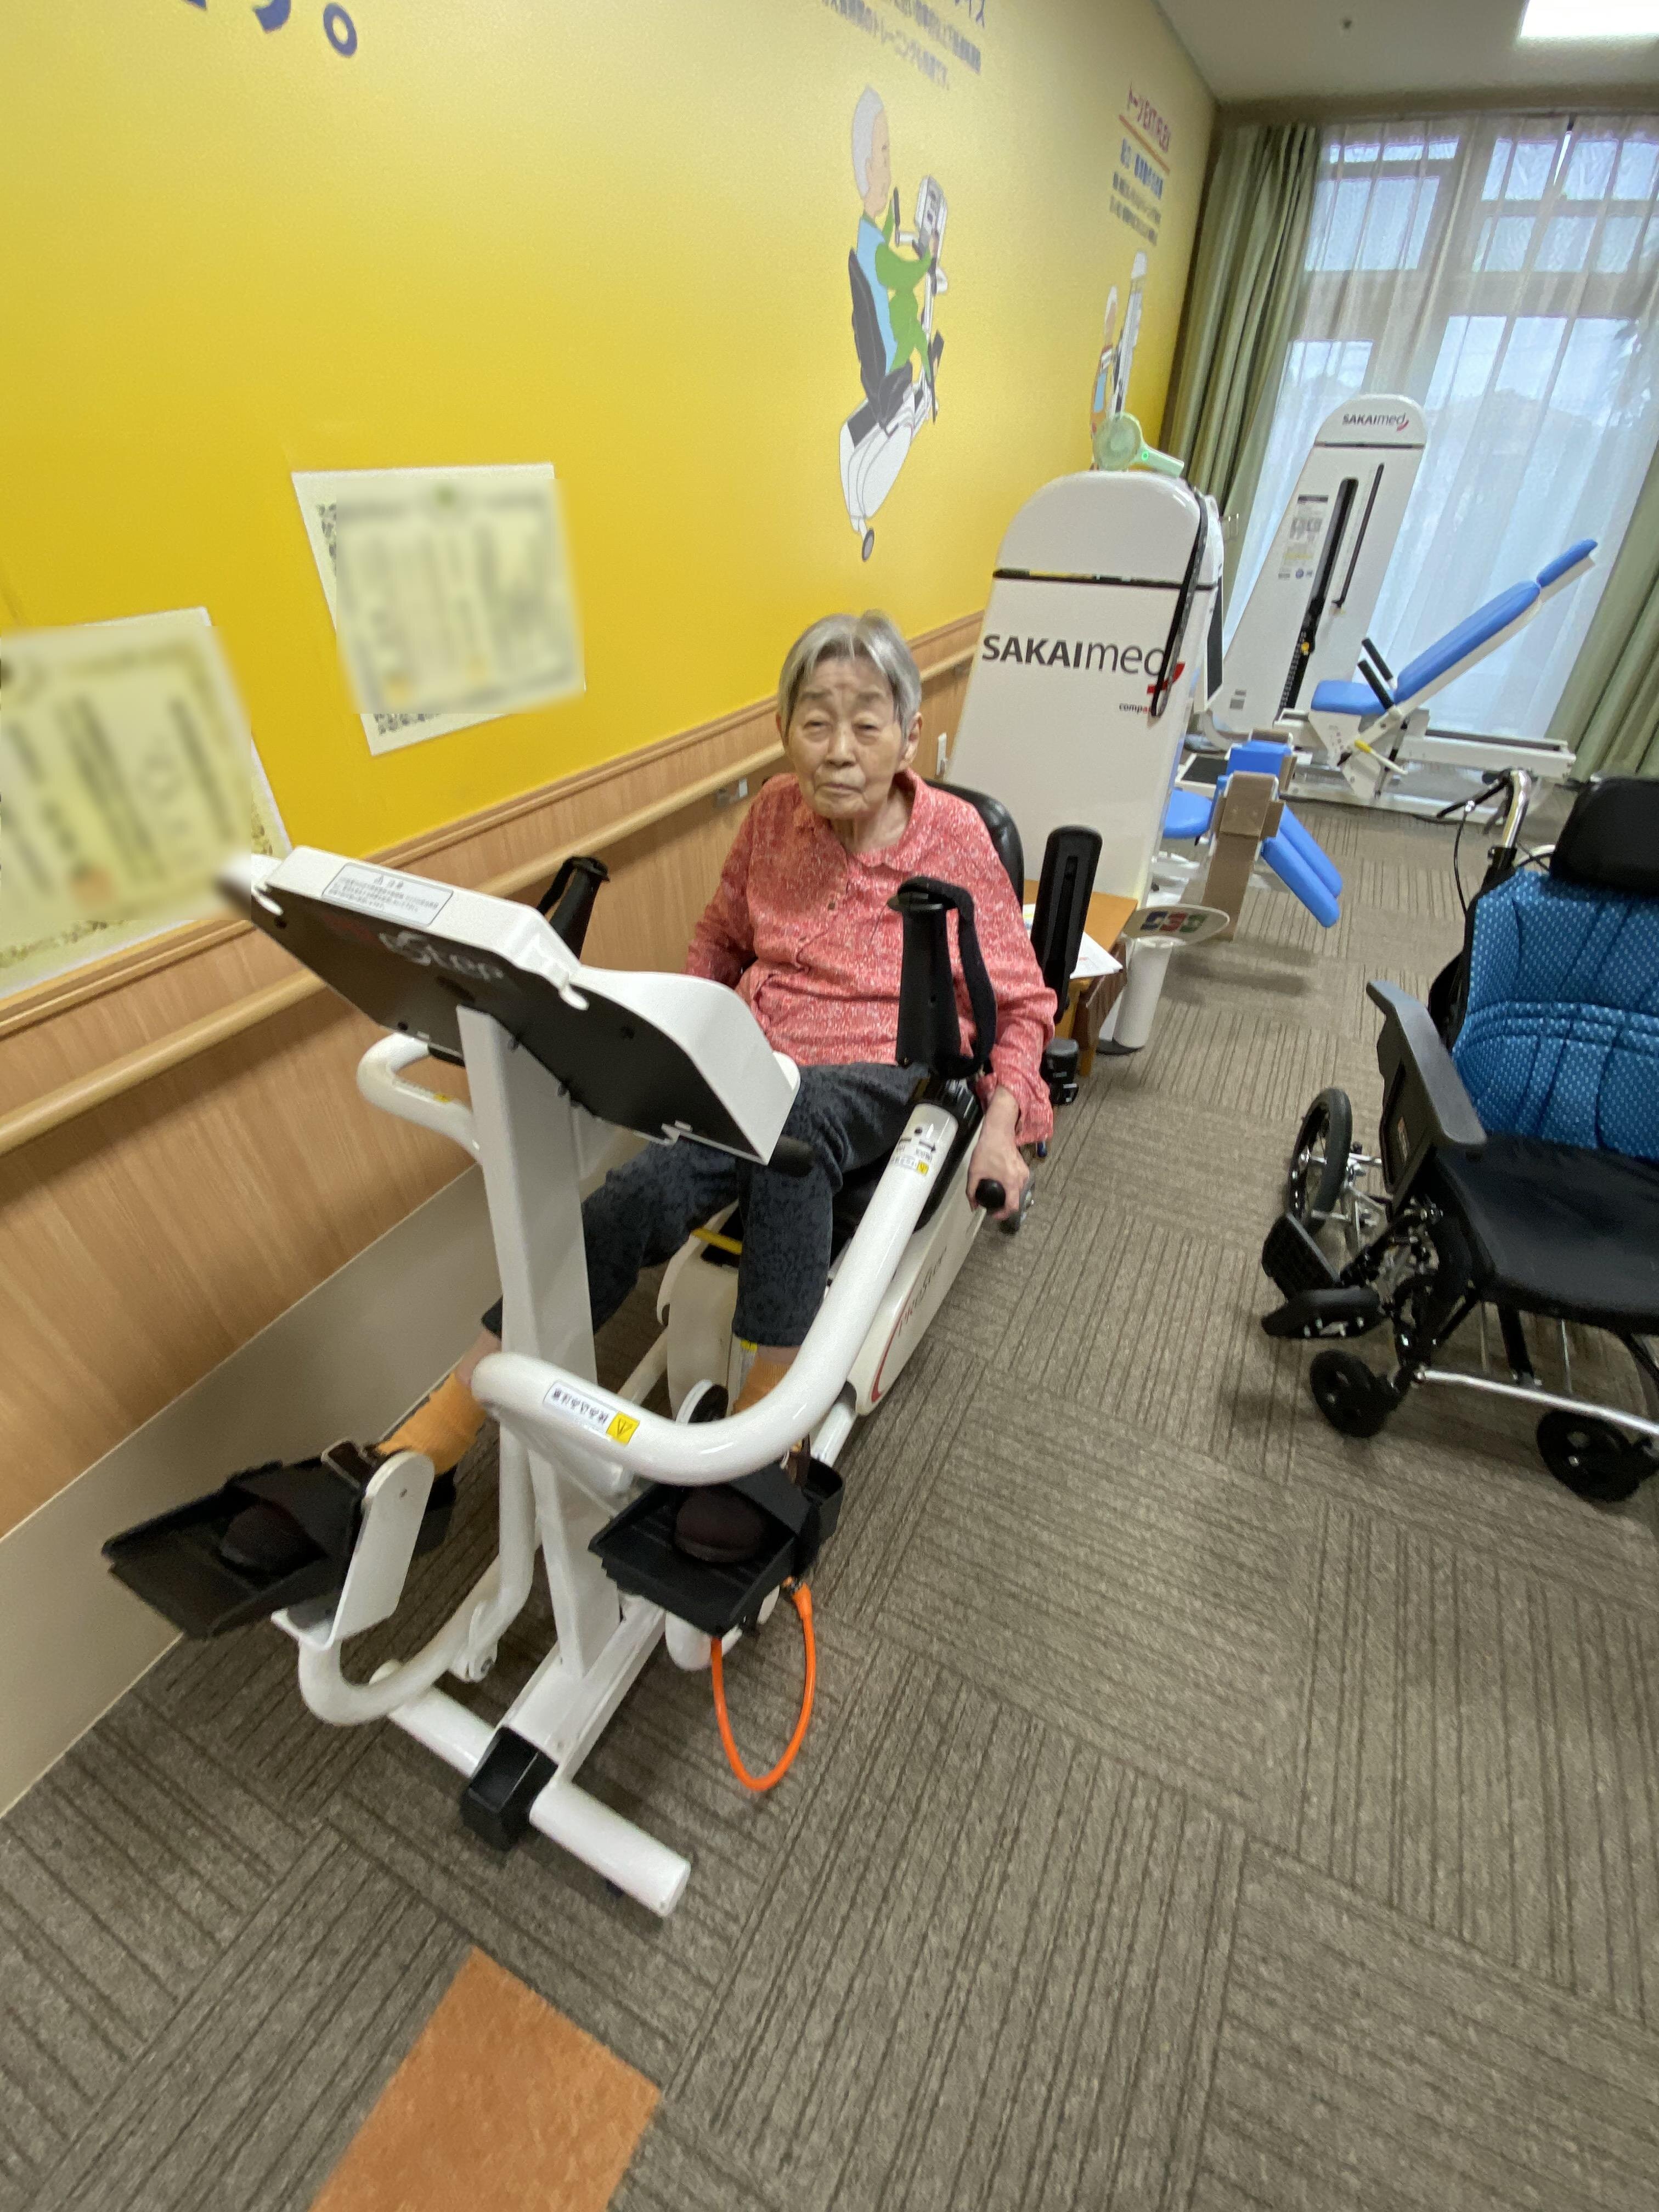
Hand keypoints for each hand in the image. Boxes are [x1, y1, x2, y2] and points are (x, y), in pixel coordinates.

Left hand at [968, 1091, 1027, 1221]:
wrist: (998, 1132)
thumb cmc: (987, 1151)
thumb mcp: (975, 1172)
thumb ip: (972, 1191)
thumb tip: (973, 1206)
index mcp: (1011, 1182)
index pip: (1013, 1207)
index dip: (1003, 1214)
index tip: (993, 1214)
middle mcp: (1022, 1179)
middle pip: (1018, 1201)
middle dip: (1006, 1207)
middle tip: (994, 1207)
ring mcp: (1025, 1173)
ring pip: (1021, 1192)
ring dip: (1011, 1198)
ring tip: (998, 1198)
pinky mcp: (1024, 1168)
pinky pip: (1021, 1183)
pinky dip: (1013, 1189)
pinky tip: (1003, 1186)